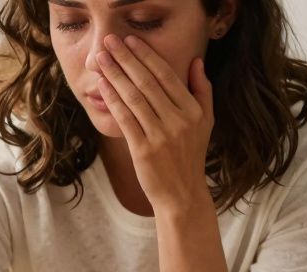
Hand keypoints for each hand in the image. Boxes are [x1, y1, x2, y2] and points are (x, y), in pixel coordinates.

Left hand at [95, 34, 213, 211]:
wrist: (182, 194)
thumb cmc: (190, 156)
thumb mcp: (206, 122)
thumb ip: (203, 90)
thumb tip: (196, 61)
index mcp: (192, 110)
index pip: (166, 75)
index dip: (146, 56)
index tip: (131, 41)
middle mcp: (178, 120)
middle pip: (147, 82)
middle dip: (125, 59)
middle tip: (109, 42)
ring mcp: (160, 135)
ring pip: (133, 97)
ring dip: (114, 75)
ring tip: (100, 59)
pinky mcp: (143, 150)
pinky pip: (125, 119)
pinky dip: (113, 100)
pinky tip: (102, 85)